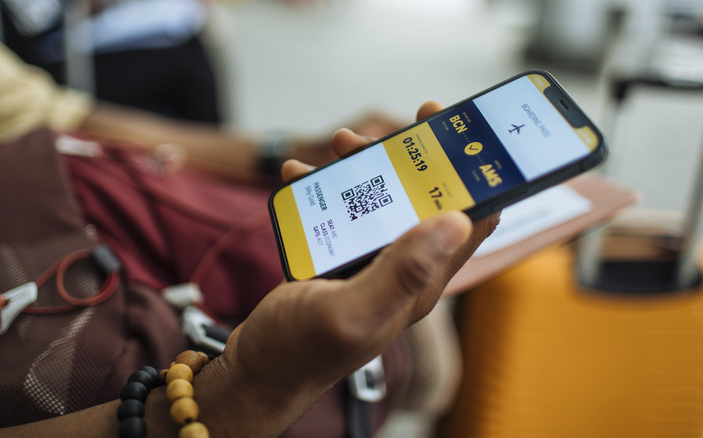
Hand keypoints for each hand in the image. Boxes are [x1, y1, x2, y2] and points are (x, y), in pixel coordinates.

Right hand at [194, 101, 498, 436]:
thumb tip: (458, 220)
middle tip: (379, 130)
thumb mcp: (350, 312)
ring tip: (336, 146)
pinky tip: (298, 175)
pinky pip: (343, 213)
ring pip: (382, 201)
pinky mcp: (340, 260)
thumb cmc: (298, 352)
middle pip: (424, 200)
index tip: (451, 128)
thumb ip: (402, 270)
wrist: (255, 371)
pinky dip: (325, 189)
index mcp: (419, 282)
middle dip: (408, 158)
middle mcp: (403, 270)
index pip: (469, 220)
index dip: (473, 173)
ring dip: (363, 168)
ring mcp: (370, 263)